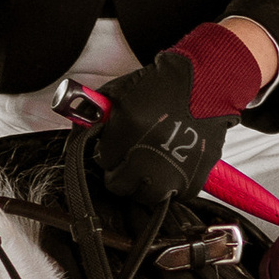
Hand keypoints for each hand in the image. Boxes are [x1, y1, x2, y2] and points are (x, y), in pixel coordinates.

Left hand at [88, 51, 226, 204]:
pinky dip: (173, 186)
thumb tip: (75, 137)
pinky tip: (172, 167)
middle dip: (121, 175)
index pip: (103, 162)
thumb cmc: (160, 86)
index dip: (108, 155)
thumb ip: (94, 116)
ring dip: (145, 184)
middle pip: (121, 186)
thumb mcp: (117, 93)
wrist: (203, 83)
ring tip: (150, 166)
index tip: (115, 149)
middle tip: (129, 161)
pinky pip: (177, 195)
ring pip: (148, 196)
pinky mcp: (195, 176)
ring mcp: (173, 171)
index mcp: (126, 133)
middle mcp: (148, 157)